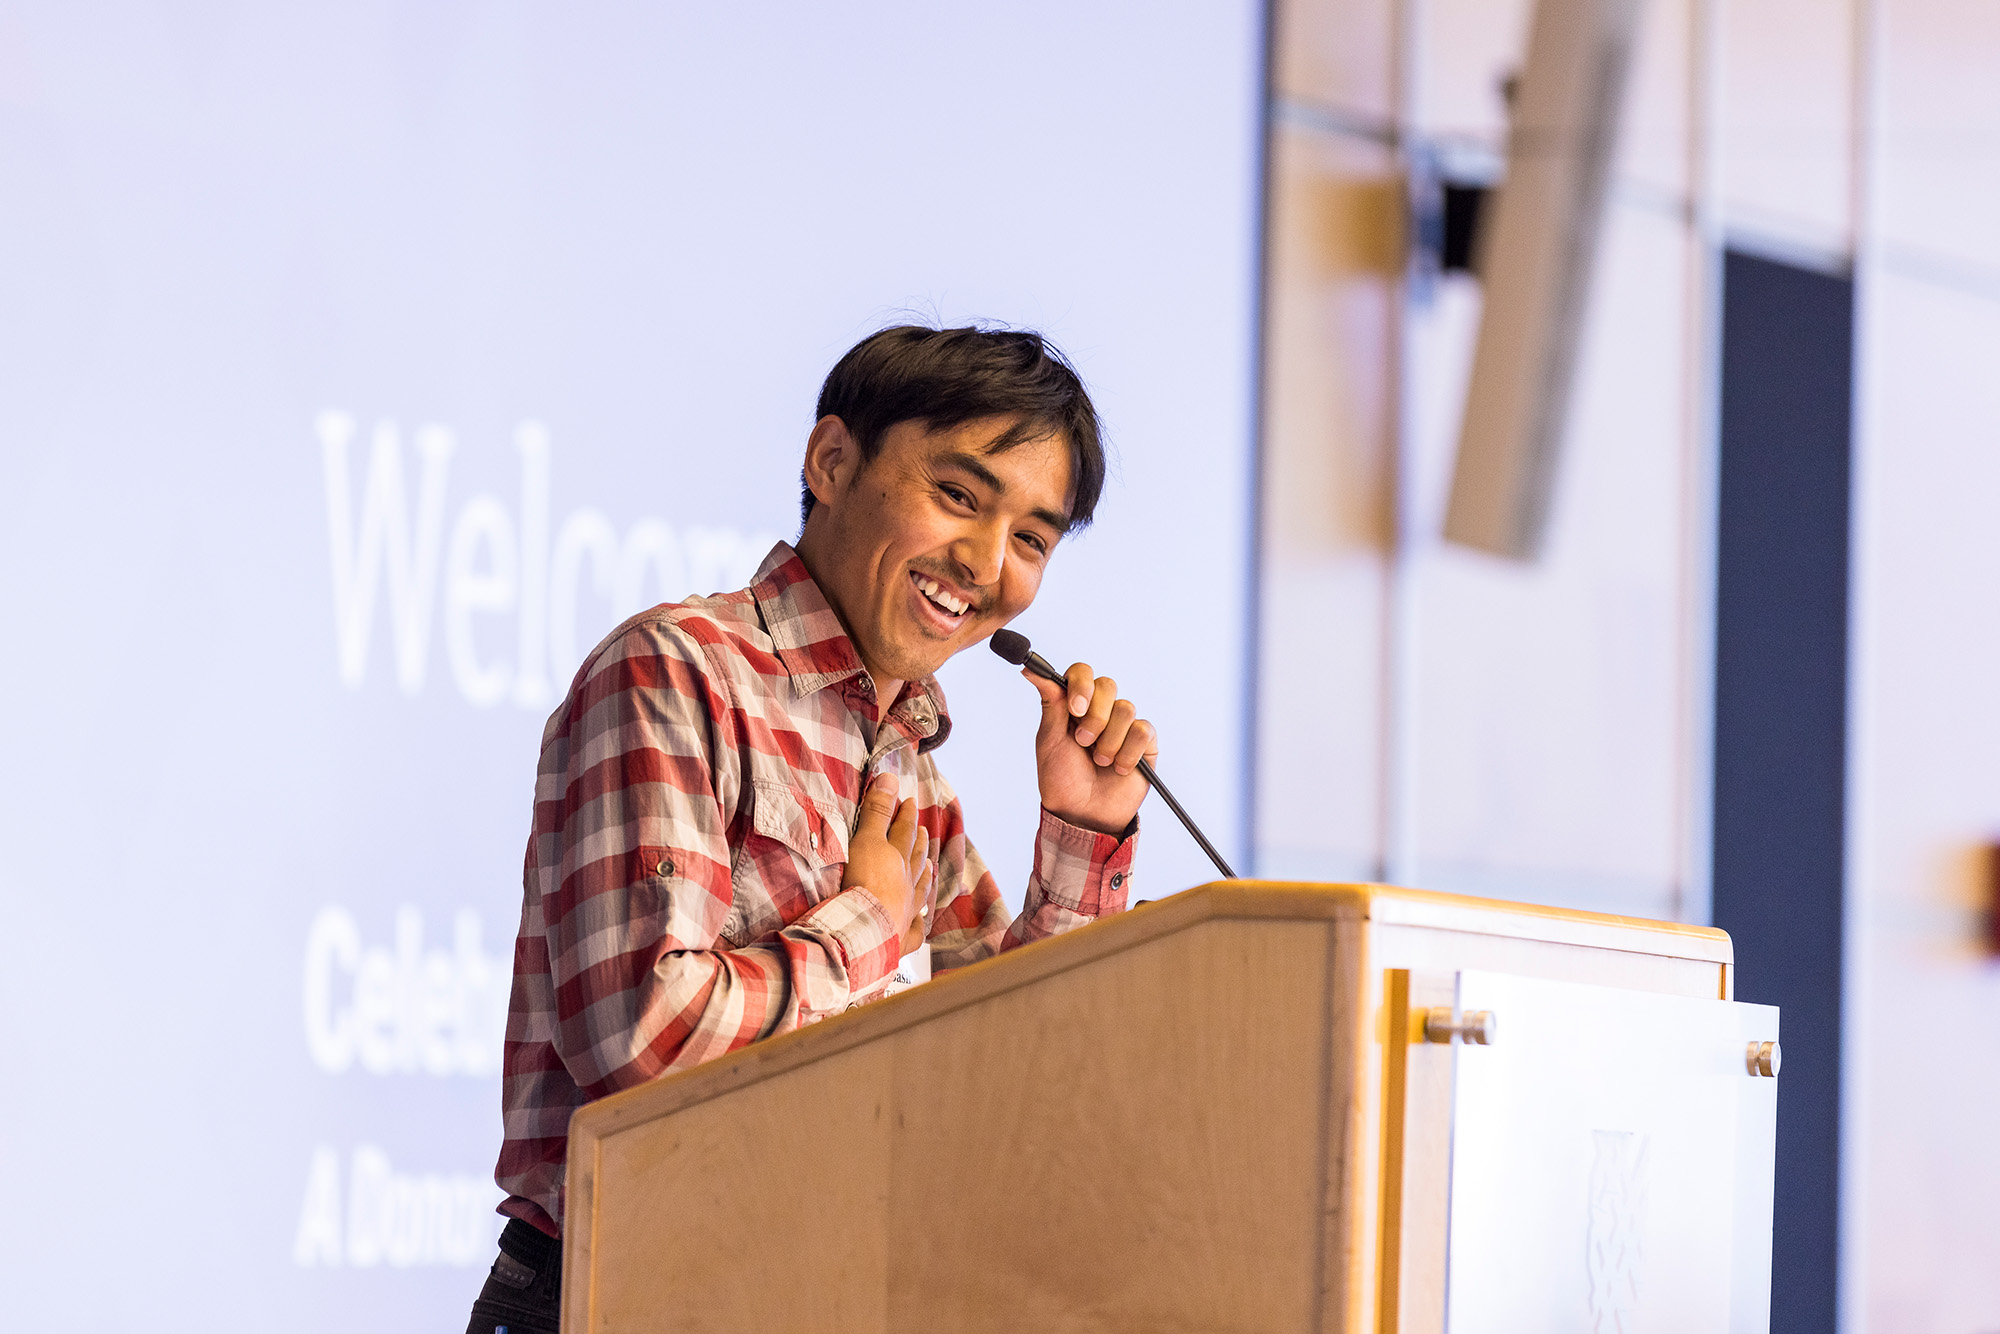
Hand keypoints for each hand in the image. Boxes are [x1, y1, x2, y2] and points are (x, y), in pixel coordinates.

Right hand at [842, 774, 934, 941]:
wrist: (865, 930)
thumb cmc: (864, 884)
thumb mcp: (866, 841)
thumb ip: (878, 811)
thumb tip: (890, 777)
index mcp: (897, 860)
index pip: (903, 832)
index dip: (905, 816)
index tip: (909, 802)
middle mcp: (906, 885)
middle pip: (915, 859)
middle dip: (918, 843)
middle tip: (923, 831)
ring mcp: (906, 912)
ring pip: (919, 890)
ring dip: (923, 877)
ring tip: (929, 866)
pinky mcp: (900, 937)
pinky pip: (913, 930)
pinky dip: (917, 924)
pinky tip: (919, 922)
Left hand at [1029, 662, 1155, 836]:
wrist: (1082, 814)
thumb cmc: (1062, 778)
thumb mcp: (1049, 739)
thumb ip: (1049, 702)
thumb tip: (1031, 669)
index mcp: (1075, 705)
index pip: (1082, 673)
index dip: (1081, 686)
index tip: (1075, 711)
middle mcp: (1101, 710)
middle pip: (1107, 685)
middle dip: (1095, 717)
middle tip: (1083, 743)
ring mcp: (1124, 725)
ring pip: (1126, 708)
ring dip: (1109, 741)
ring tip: (1100, 762)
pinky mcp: (1145, 743)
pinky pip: (1143, 730)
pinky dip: (1128, 753)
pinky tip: (1119, 768)